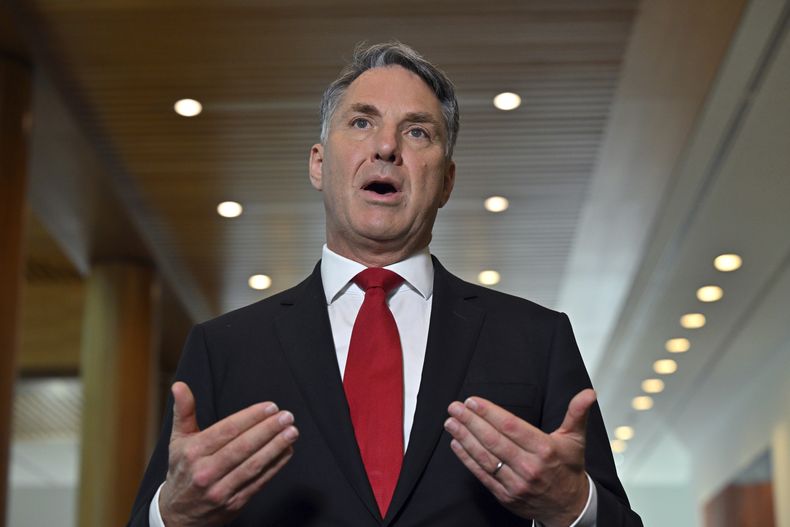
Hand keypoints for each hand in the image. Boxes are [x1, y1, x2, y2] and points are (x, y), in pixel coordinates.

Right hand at [159, 382, 298, 526]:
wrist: (177, 515)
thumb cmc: (182, 470)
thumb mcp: (178, 440)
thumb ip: (184, 411)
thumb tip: (179, 385)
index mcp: (193, 452)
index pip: (227, 430)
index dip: (250, 417)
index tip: (270, 407)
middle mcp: (205, 472)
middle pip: (242, 447)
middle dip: (268, 430)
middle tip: (286, 417)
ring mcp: (220, 490)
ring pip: (252, 466)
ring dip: (276, 448)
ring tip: (292, 432)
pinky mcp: (234, 504)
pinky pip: (258, 483)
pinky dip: (275, 467)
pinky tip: (286, 452)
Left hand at [444, 389, 594, 526]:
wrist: (569, 507)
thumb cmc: (568, 468)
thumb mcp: (575, 439)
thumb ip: (577, 413)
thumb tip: (588, 393)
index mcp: (545, 450)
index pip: (512, 427)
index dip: (490, 413)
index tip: (473, 401)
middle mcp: (529, 467)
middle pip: (494, 441)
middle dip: (471, 422)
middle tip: (454, 407)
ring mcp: (516, 483)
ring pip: (485, 457)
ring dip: (465, 438)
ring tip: (451, 423)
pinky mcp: (506, 496)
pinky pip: (483, 475)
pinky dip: (467, 459)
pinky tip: (456, 444)